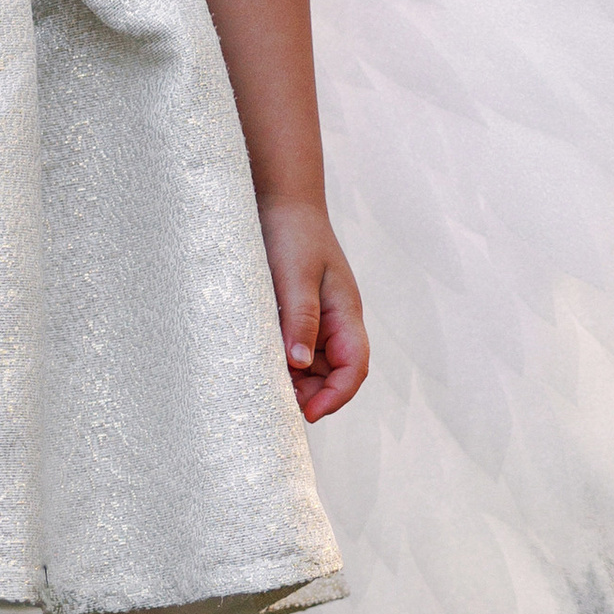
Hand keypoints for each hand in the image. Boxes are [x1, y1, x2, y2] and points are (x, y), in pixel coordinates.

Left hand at [261, 202, 368, 421]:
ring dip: (294, 380)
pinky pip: (294, 349)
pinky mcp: (297, 315)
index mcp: (345, 313)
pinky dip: (281, 361)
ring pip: (313, 366)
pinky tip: (258, 362)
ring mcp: (317, 319)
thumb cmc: (293, 233)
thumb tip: (298, 364)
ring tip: (263, 382)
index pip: (354, 367)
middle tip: (276, 401)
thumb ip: (300, 319)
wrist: (280, 200)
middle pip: (334, 374)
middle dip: (312, 393)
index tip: (307, 413)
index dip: (336, 396)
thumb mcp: (295, 276)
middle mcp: (335, 322)